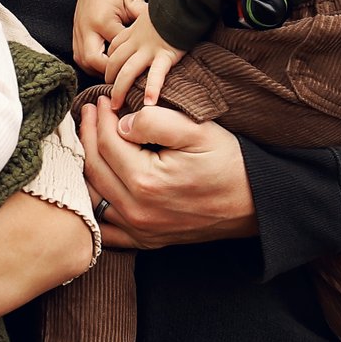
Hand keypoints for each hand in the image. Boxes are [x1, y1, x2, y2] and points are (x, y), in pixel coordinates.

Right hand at [73, 0, 144, 74]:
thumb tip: (162, 36)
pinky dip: (91, 63)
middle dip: (108, 72)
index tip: (141, 71)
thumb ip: (144, 20)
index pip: (115, 52)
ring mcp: (78, 29)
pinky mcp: (75, 30)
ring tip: (115, 74)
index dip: (127, 63)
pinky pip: (79, 54)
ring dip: (97, 69)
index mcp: (102, 21)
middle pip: (92, 61)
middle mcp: (86, 28)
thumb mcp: (134, 0)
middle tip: (125, 77)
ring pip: (83, 61)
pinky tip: (105, 65)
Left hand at [79, 100, 255, 248]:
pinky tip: (94, 185)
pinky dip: (93, 207)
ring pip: (93, 197)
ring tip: (88, 141)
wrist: (255, 202)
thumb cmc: (228, 163)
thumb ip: (155, 122)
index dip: (99, 118)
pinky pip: (106, 228)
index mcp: (146, 181)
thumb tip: (122, 123)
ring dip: (85, 167)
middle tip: (88, 114)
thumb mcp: (197, 131)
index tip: (99, 101)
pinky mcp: (147, 240)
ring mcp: (141, 230)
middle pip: (94, 169)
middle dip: (87, 136)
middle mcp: (138, 210)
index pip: (106, 143)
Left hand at [102, 1, 178, 108]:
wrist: (182, 0)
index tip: (110, 76)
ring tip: (116, 106)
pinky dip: (152, 89)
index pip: (114, 50)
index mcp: (132, 32)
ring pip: (128, 71)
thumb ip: (144, 24)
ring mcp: (149, 49)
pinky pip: (156, 74)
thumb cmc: (170, 7)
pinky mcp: (165, 54)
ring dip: (120, 90)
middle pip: (115, 63)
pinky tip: (149, 103)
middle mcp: (136, 41)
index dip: (110, 64)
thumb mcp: (149, 13)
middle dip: (109, 80)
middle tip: (108, 97)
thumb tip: (147, 28)